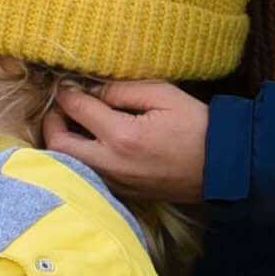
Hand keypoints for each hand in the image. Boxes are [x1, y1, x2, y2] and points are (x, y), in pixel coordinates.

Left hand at [54, 79, 210, 195]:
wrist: (222, 167)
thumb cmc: (197, 126)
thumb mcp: (164, 95)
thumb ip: (123, 90)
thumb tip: (93, 90)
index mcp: (122, 136)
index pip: (76, 108)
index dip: (66, 92)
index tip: (66, 83)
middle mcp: (112, 164)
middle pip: (58, 144)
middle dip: (52, 121)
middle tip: (60, 106)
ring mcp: (115, 182)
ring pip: (69, 163)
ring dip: (64, 141)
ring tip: (73, 122)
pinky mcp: (122, 192)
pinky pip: (88, 173)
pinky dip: (80, 157)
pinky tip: (92, 142)